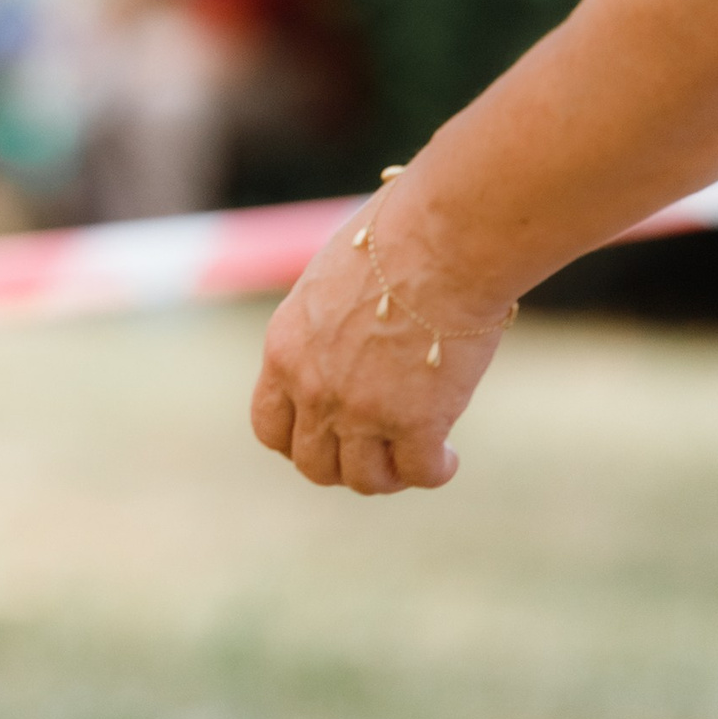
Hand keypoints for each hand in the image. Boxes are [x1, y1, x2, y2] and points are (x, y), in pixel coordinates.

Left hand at [248, 192, 511, 493]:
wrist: (440, 240)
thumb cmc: (395, 240)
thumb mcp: (331, 283)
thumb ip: (328, 325)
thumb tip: (350, 335)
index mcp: (285, 351)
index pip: (270, 426)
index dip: (297, 441)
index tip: (328, 437)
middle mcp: (313, 388)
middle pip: (313, 463)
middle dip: (345, 465)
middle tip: (378, 452)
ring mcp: (361, 410)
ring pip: (363, 479)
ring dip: (389, 476)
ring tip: (414, 457)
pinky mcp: (416, 422)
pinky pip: (419, 473)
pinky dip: (434, 472)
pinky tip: (447, 457)